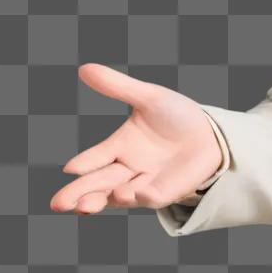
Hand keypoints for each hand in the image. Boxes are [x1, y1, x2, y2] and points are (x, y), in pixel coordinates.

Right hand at [49, 63, 224, 213]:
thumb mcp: (149, 98)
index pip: (94, 158)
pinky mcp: (166, 191)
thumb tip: (84, 68)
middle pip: (97, 184)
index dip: (83, 163)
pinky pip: (150, 197)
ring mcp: (145, 182)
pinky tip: (131, 194)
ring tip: (88, 204)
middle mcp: (127, 169)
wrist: (212, 132)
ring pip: (117, 196)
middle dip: (78, 194)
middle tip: (59, 204)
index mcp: (119, 146)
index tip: (71, 168)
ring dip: (103, 200)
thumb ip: (118, 86)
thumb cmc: (178, 115)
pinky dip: (140, 196)